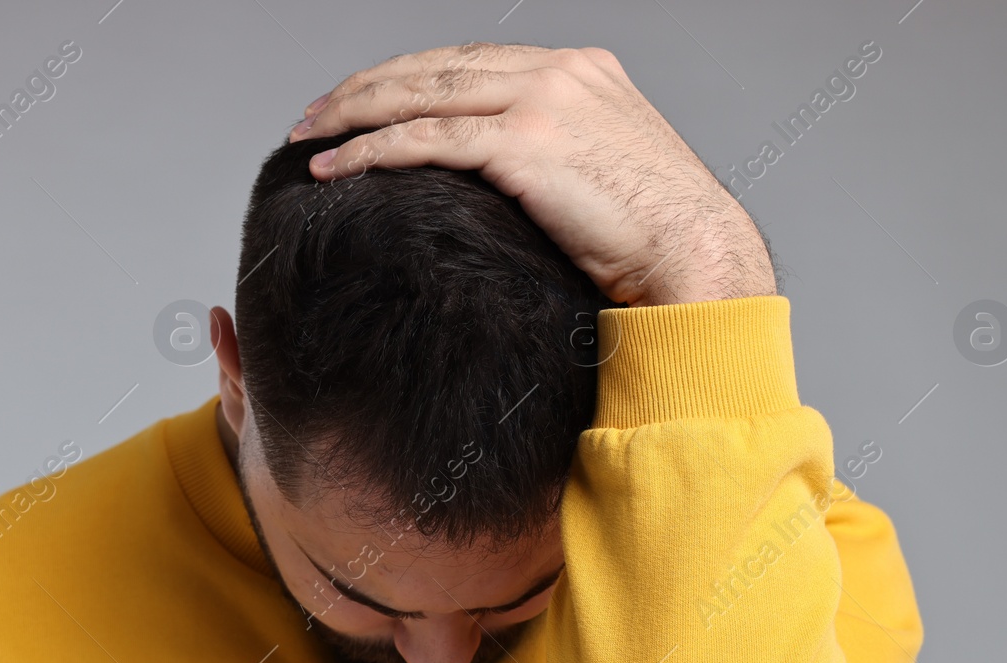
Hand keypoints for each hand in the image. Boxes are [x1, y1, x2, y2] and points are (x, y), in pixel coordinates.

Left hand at [288, 43, 774, 307]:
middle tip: (316, 115)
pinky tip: (335, 169)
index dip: (408, 79)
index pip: (471, 62)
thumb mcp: (609, 175)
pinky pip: (427, 139)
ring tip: (309, 138)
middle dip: (365, 89)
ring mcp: (541, 101)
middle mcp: (558, 73)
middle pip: (435, 67)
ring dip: (354, 114)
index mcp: (579, 72)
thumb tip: (515, 186)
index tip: (366, 102)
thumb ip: (561, 158)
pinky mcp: (525, 143)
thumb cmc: (658, 239)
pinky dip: (372, 151)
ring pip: (421, 93)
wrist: (697, 255)